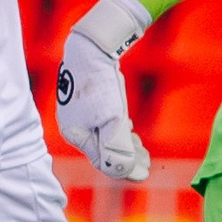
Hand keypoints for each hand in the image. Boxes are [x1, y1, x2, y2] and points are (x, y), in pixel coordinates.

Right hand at [56, 0, 153, 180]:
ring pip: (104, 136)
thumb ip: (118, 149)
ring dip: (124, 145)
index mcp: (76, 135)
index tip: (145, 173)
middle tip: (147, 163)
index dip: (125, 170)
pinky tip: (127, 129)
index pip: (103, 161)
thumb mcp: (113, 121)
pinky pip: (102, 124)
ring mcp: (78, 113)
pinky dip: (117, 131)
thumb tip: (125, 172)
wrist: (91, 48)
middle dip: (126, 158)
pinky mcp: (85, 101)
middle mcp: (74, 126)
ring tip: (141, 149)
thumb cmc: (100, 86)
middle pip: (103, 150)